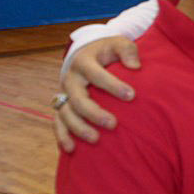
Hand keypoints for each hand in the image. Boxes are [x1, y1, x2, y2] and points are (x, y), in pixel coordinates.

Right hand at [54, 37, 140, 152]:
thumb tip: (135, 67)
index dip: (113, 85)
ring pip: (65, 113)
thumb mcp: (118, 43)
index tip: (131, 96)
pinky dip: (62, 136)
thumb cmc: (108, 51)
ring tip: (96, 139)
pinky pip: (58, 122)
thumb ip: (128, 51)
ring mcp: (64, 93)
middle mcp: (70, 79)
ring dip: (79, 128)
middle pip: (77, 99)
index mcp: (83, 62)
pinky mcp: (62, 105)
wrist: (87, 53)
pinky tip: (71, 149)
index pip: (96, 75)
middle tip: (113, 124)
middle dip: (94, 113)